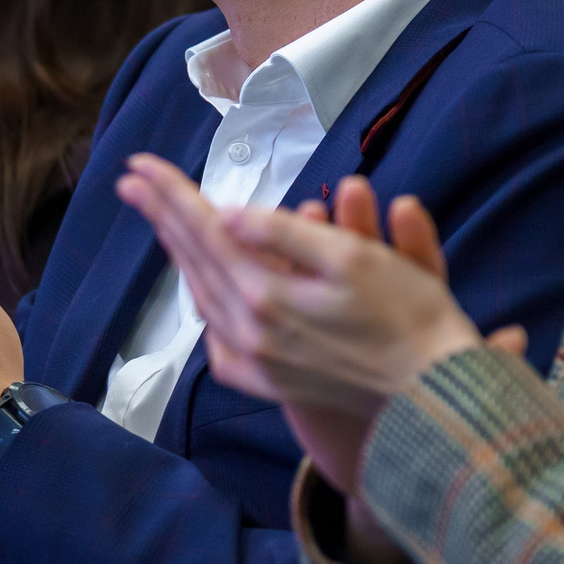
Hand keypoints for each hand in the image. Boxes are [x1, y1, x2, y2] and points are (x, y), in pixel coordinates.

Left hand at [114, 159, 512, 489]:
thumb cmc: (408, 318)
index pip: (207, 230)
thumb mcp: (354, 259)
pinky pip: (220, 339)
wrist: (433, 399)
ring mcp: (258, 363)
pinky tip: (203, 292)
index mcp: (267, 296)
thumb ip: (285, 234)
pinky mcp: (271, 384)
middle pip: (195, 261)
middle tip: (130, 181)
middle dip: (162, 216)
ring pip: (202, 298)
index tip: (141, 164)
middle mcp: (251, 332)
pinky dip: (206, 305)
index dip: (174, 193)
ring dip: (179, 254)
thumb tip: (226, 214)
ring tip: (160, 222)